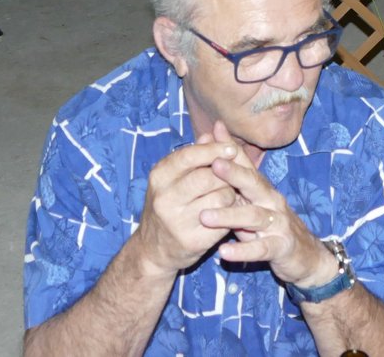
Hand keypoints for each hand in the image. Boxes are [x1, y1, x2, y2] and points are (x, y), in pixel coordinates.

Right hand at [132, 138, 244, 274]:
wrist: (152, 249)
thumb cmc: (167, 206)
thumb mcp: (171, 178)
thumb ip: (191, 156)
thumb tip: (211, 134)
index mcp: (159, 177)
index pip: (189, 156)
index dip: (213, 150)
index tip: (231, 148)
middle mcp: (165, 199)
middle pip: (208, 177)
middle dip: (226, 175)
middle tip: (231, 177)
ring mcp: (178, 222)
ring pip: (221, 198)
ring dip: (230, 194)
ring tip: (226, 195)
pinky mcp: (193, 241)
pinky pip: (225, 220)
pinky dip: (231, 213)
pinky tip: (227, 212)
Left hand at [198, 124, 330, 288]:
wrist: (305, 255)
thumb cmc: (270, 224)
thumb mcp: (252, 202)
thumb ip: (235, 182)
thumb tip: (216, 153)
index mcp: (262, 188)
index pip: (246, 164)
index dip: (230, 149)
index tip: (213, 133)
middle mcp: (272, 200)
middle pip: (254, 183)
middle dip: (234, 173)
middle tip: (213, 165)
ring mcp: (278, 223)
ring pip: (254, 216)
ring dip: (229, 216)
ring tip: (205, 216)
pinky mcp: (281, 247)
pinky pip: (261, 249)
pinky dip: (243, 251)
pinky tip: (224, 252)